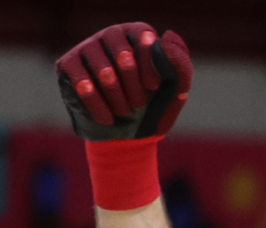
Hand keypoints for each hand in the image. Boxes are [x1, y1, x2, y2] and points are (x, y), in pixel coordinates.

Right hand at [56, 23, 191, 141]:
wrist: (127, 136)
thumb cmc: (153, 108)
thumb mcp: (174, 92)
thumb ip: (180, 67)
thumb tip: (167, 39)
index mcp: (138, 35)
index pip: (143, 35)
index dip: (149, 60)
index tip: (153, 86)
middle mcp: (111, 35)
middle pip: (123, 53)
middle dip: (134, 85)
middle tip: (139, 105)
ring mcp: (87, 47)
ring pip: (103, 70)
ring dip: (117, 97)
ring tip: (124, 112)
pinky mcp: (67, 64)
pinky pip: (81, 82)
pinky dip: (97, 104)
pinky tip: (107, 118)